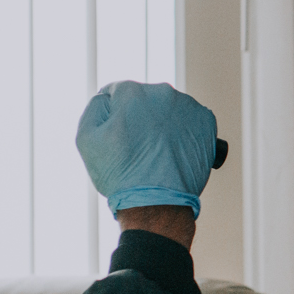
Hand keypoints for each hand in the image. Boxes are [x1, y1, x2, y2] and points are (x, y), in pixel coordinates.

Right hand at [76, 81, 217, 217]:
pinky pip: (191, 120)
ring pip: (169, 109)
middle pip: (145, 99)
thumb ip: (95, 106)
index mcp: (131, 91)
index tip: (120, 136)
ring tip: (159, 152)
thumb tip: (109, 96)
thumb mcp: (86, 138)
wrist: (157, 203)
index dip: (115, 116)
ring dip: (163, 123)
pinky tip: (176, 150)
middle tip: (139, 147)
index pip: (118, 94)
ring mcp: (187, 106)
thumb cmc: (119, 174)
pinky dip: (184, 131)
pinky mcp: (206, 121)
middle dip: (140, 117)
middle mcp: (162, 91)